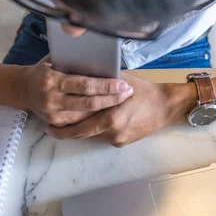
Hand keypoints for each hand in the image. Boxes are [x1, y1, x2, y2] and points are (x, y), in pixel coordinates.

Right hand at [16, 56, 132, 125]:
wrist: (21, 88)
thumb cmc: (44, 70)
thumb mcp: (55, 61)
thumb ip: (73, 62)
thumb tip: (101, 60)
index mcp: (52, 80)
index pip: (84, 84)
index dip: (105, 86)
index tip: (123, 84)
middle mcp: (51, 99)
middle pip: (88, 103)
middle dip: (111, 99)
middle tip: (128, 93)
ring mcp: (52, 113)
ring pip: (85, 115)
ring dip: (106, 109)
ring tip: (122, 101)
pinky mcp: (54, 123)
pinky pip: (79, 122)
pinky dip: (94, 117)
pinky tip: (108, 110)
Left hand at [46, 73, 196, 146]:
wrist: (166, 107)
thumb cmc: (143, 90)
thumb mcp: (120, 80)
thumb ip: (100, 80)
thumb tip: (79, 72)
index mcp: (110, 113)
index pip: (79, 120)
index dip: (62, 123)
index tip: (49, 123)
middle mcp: (112, 129)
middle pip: (81, 133)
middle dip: (64, 133)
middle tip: (50, 129)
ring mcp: (117, 138)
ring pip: (90, 135)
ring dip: (79, 130)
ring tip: (65, 125)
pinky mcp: (121, 143)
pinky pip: (101, 137)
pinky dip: (93, 131)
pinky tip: (88, 124)